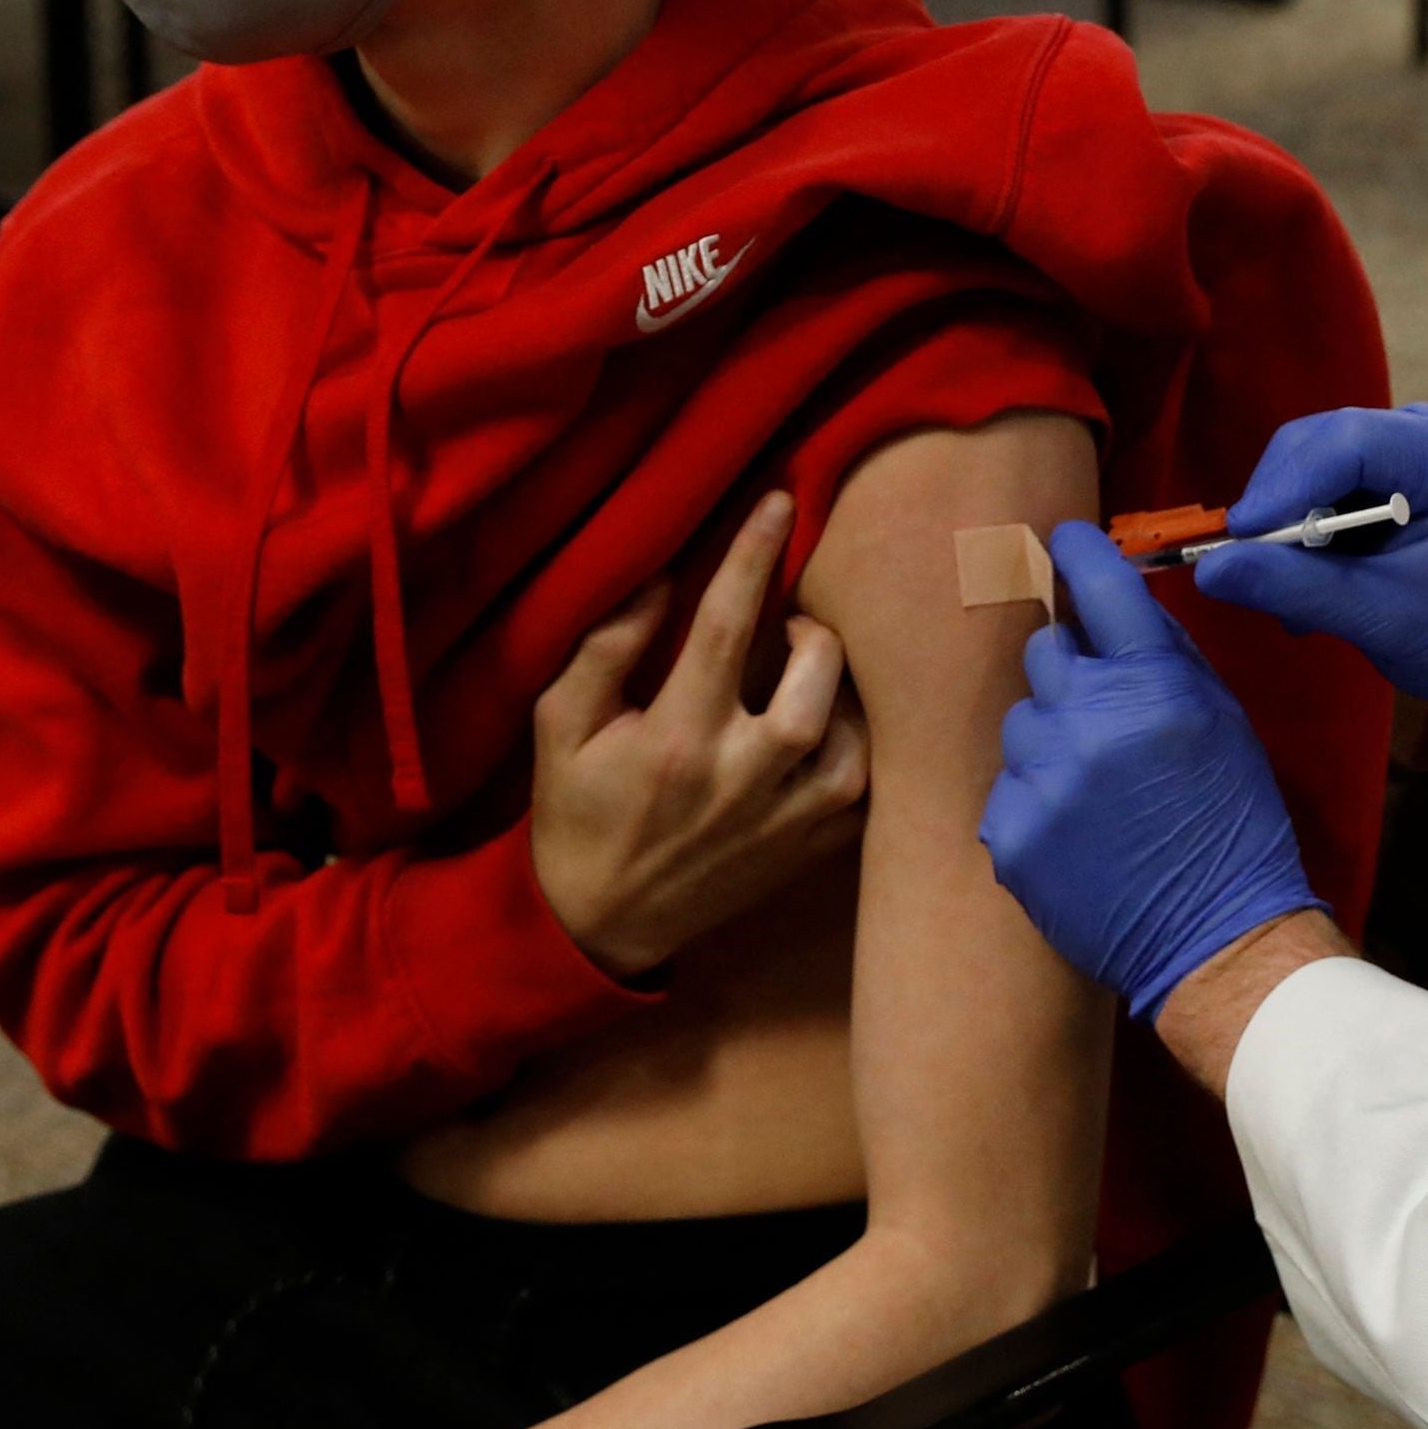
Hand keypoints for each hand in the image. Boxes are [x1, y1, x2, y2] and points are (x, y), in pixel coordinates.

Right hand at [528, 490, 868, 978]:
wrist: (604, 926)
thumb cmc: (578, 812)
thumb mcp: (562, 727)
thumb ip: (606, 648)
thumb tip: (662, 575)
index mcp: (677, 738)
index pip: (725, 625)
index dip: (754, 555)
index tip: (779, 502)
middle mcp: (743, 777)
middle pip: (816, 676)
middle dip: (812, 632)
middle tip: (789, 625)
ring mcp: (788, 820)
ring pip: (856, 734)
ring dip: (842, 693)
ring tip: (809, 679)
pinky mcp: (814, 852)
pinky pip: (866, 786)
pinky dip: (858, 748)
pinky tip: (827, 734)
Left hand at [980, 523, 1322, 1020]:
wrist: (1217, 939)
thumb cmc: (1234, 824)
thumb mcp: (1221, 721)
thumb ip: (1166, 658)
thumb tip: (1120, 604)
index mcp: (1152, 683)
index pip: (1097, 585)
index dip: (1079, 552)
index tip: (1064, 540)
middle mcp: (1088, 719)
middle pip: (1044, 651)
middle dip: (1072, 673)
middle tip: (1107, 717)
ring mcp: (1042, 779)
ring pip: (1021, 722)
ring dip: (1051, 740)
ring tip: (1096, 790)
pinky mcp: (1010, 834)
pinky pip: (1007, 787)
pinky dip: (1036, 801)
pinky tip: (1078, 833)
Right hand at [1190, 401, 1427, 724]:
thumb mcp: (1386, 621)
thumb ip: (1300, 590)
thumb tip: (1210, 569)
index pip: (1353, 440)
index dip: (1286, 484)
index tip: (1238, 536)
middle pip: (1324, 442)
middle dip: (1280, 507)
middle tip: (1255, 576)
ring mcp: (1416, 443)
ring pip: (1316, 461)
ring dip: (1289, 525)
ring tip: (1291, 598)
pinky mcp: (1396, 466)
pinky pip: (1328, 480)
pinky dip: (1307, 529)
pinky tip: (1311, 583)